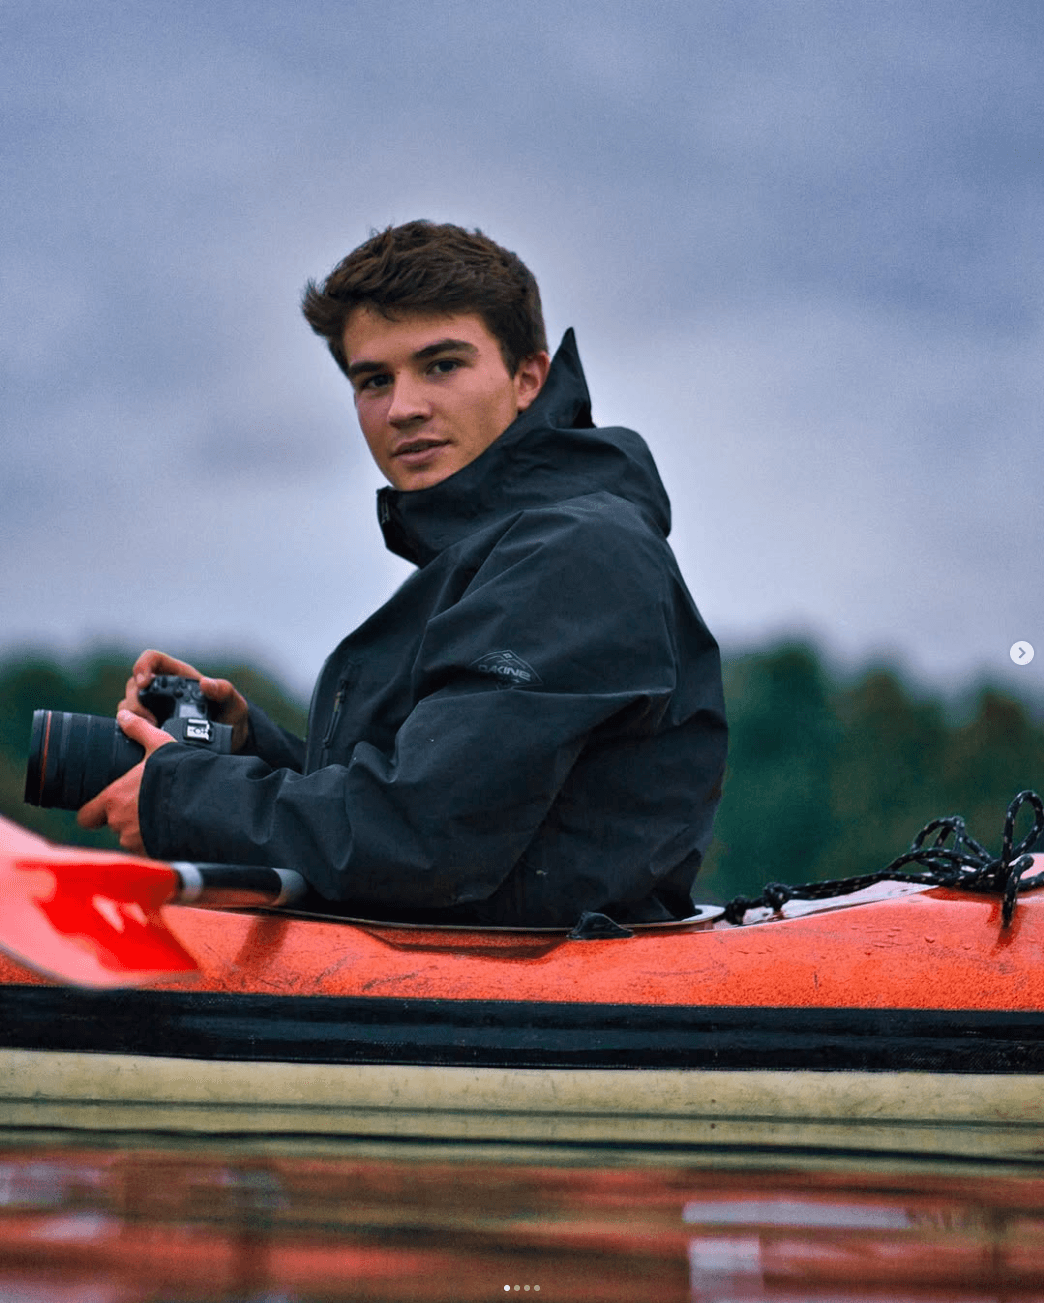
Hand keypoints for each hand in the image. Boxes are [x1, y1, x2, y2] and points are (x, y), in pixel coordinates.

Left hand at [77, 710, 176, 853]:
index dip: (93, 812)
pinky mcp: (155, 853)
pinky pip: (150, 849)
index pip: (86, 816)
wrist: (204, 803)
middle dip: (126, 817)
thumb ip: (140, 731)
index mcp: (113, 799)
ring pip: (132, 838)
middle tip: (145, 804)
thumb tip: (125, 715)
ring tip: (162, 815)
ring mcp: (136, 841)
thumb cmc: (177, 773)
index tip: (104, 807)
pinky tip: (172, 827)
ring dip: (142, 830)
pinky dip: (158, 841)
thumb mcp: (160, 745)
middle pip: (114, 825)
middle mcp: (119, 824)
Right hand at [120, 648, 249, 752]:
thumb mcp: (234, 704)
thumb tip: (206, 683)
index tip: (145, 682)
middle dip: (135, 700)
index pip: (152, 660)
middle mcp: (162, 689)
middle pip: (134, 684)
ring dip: (132, 717)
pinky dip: (132, 730)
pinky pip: (129, 724)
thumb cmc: (230, 717)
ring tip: (152, 731)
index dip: (143, 666)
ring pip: (128, 704)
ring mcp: (153, 707)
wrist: (229, 743)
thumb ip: (225, 691)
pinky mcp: (149, 726)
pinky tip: (145, 739)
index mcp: (179, 675)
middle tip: (150, 719)